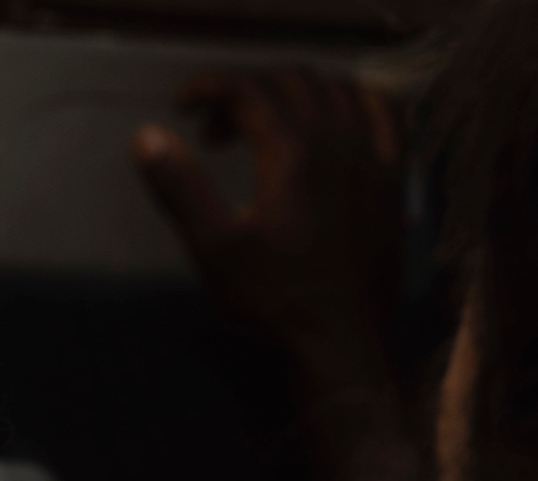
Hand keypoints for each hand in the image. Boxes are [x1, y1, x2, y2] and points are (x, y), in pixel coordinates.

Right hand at [132, 70, 403, 392]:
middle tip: (215, 129)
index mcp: (293, 155)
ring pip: (337, 90)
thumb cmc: (271, 300)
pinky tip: (336, 119)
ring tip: (266, 124)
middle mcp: (339, 145)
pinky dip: (355, 100)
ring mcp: (372, 160)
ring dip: (294, 93)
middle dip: (246, 91)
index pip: (248, 91)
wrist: (337, 341)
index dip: (209, 87)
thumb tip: (145, 136)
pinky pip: (384, 114)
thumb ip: (180, 186)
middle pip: (291, 82)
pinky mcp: (391, 181)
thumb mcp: (212, 247)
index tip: (181, 103)